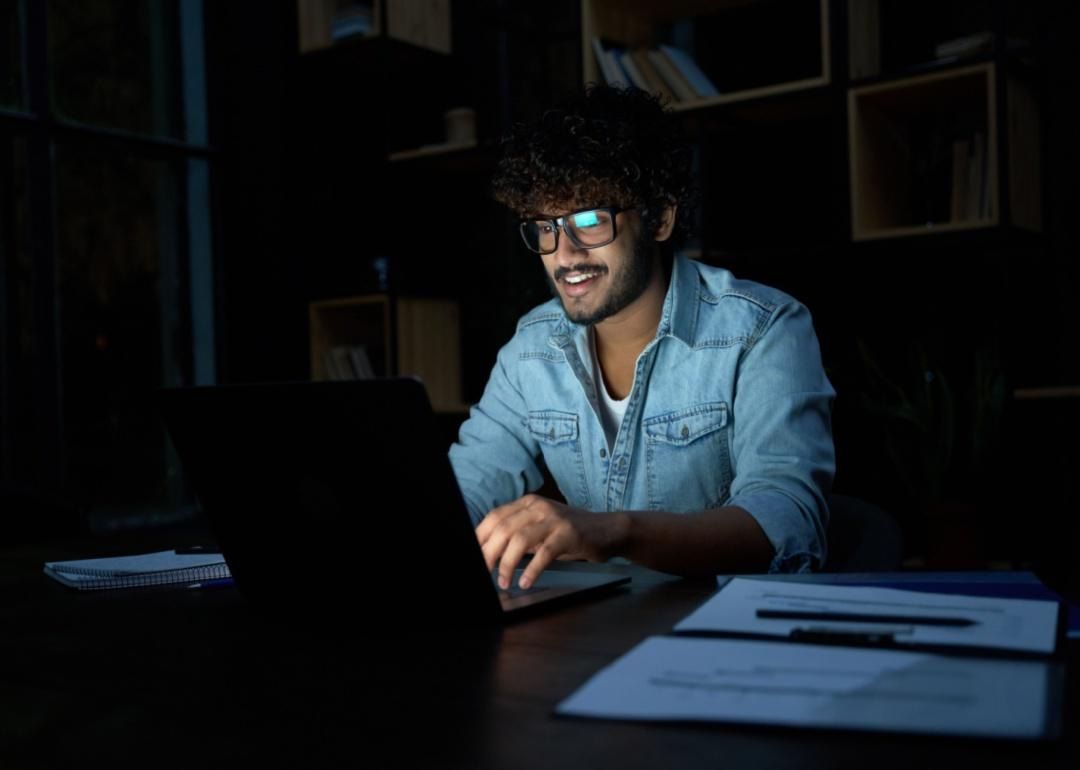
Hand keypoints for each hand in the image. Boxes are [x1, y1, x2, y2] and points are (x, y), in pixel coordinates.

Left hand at [475, 494, 624, 589]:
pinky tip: (526, 582)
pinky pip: (544, 553)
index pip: (494, 517)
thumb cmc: (570, 533)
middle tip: (483, 573)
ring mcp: (554, 519)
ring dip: (507, 564)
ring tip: (503, 582)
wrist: (608, 529)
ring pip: (520, 539)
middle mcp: (538, 507)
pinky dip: (532, 570)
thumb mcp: (541, 528)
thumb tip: (489, 553)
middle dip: (489, 553)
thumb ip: (518, 534)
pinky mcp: (569, 533)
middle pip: (503, 528)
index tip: (472, 557)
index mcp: (527, 503)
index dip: (480, 538)